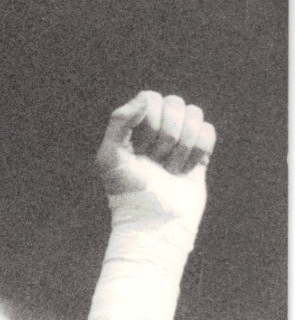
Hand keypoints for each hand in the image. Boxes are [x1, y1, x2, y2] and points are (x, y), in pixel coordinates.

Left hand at [95, 90, 215, 226]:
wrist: (155, 222)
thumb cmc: (128, 192)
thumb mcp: (110, 157)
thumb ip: (119, 121)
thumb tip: (146, 98)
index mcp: (134, 127)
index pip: (151, 98)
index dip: (150, 121)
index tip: (140, 149)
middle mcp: (157, 130)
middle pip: (175, 103)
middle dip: (167, 134)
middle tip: (155, 161)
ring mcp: (179, 140)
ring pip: (195, 113)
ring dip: (183, 144)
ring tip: (170, 169)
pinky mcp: (198, 154)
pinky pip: (209, 131)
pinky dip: (199, 151)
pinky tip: (185, 171)